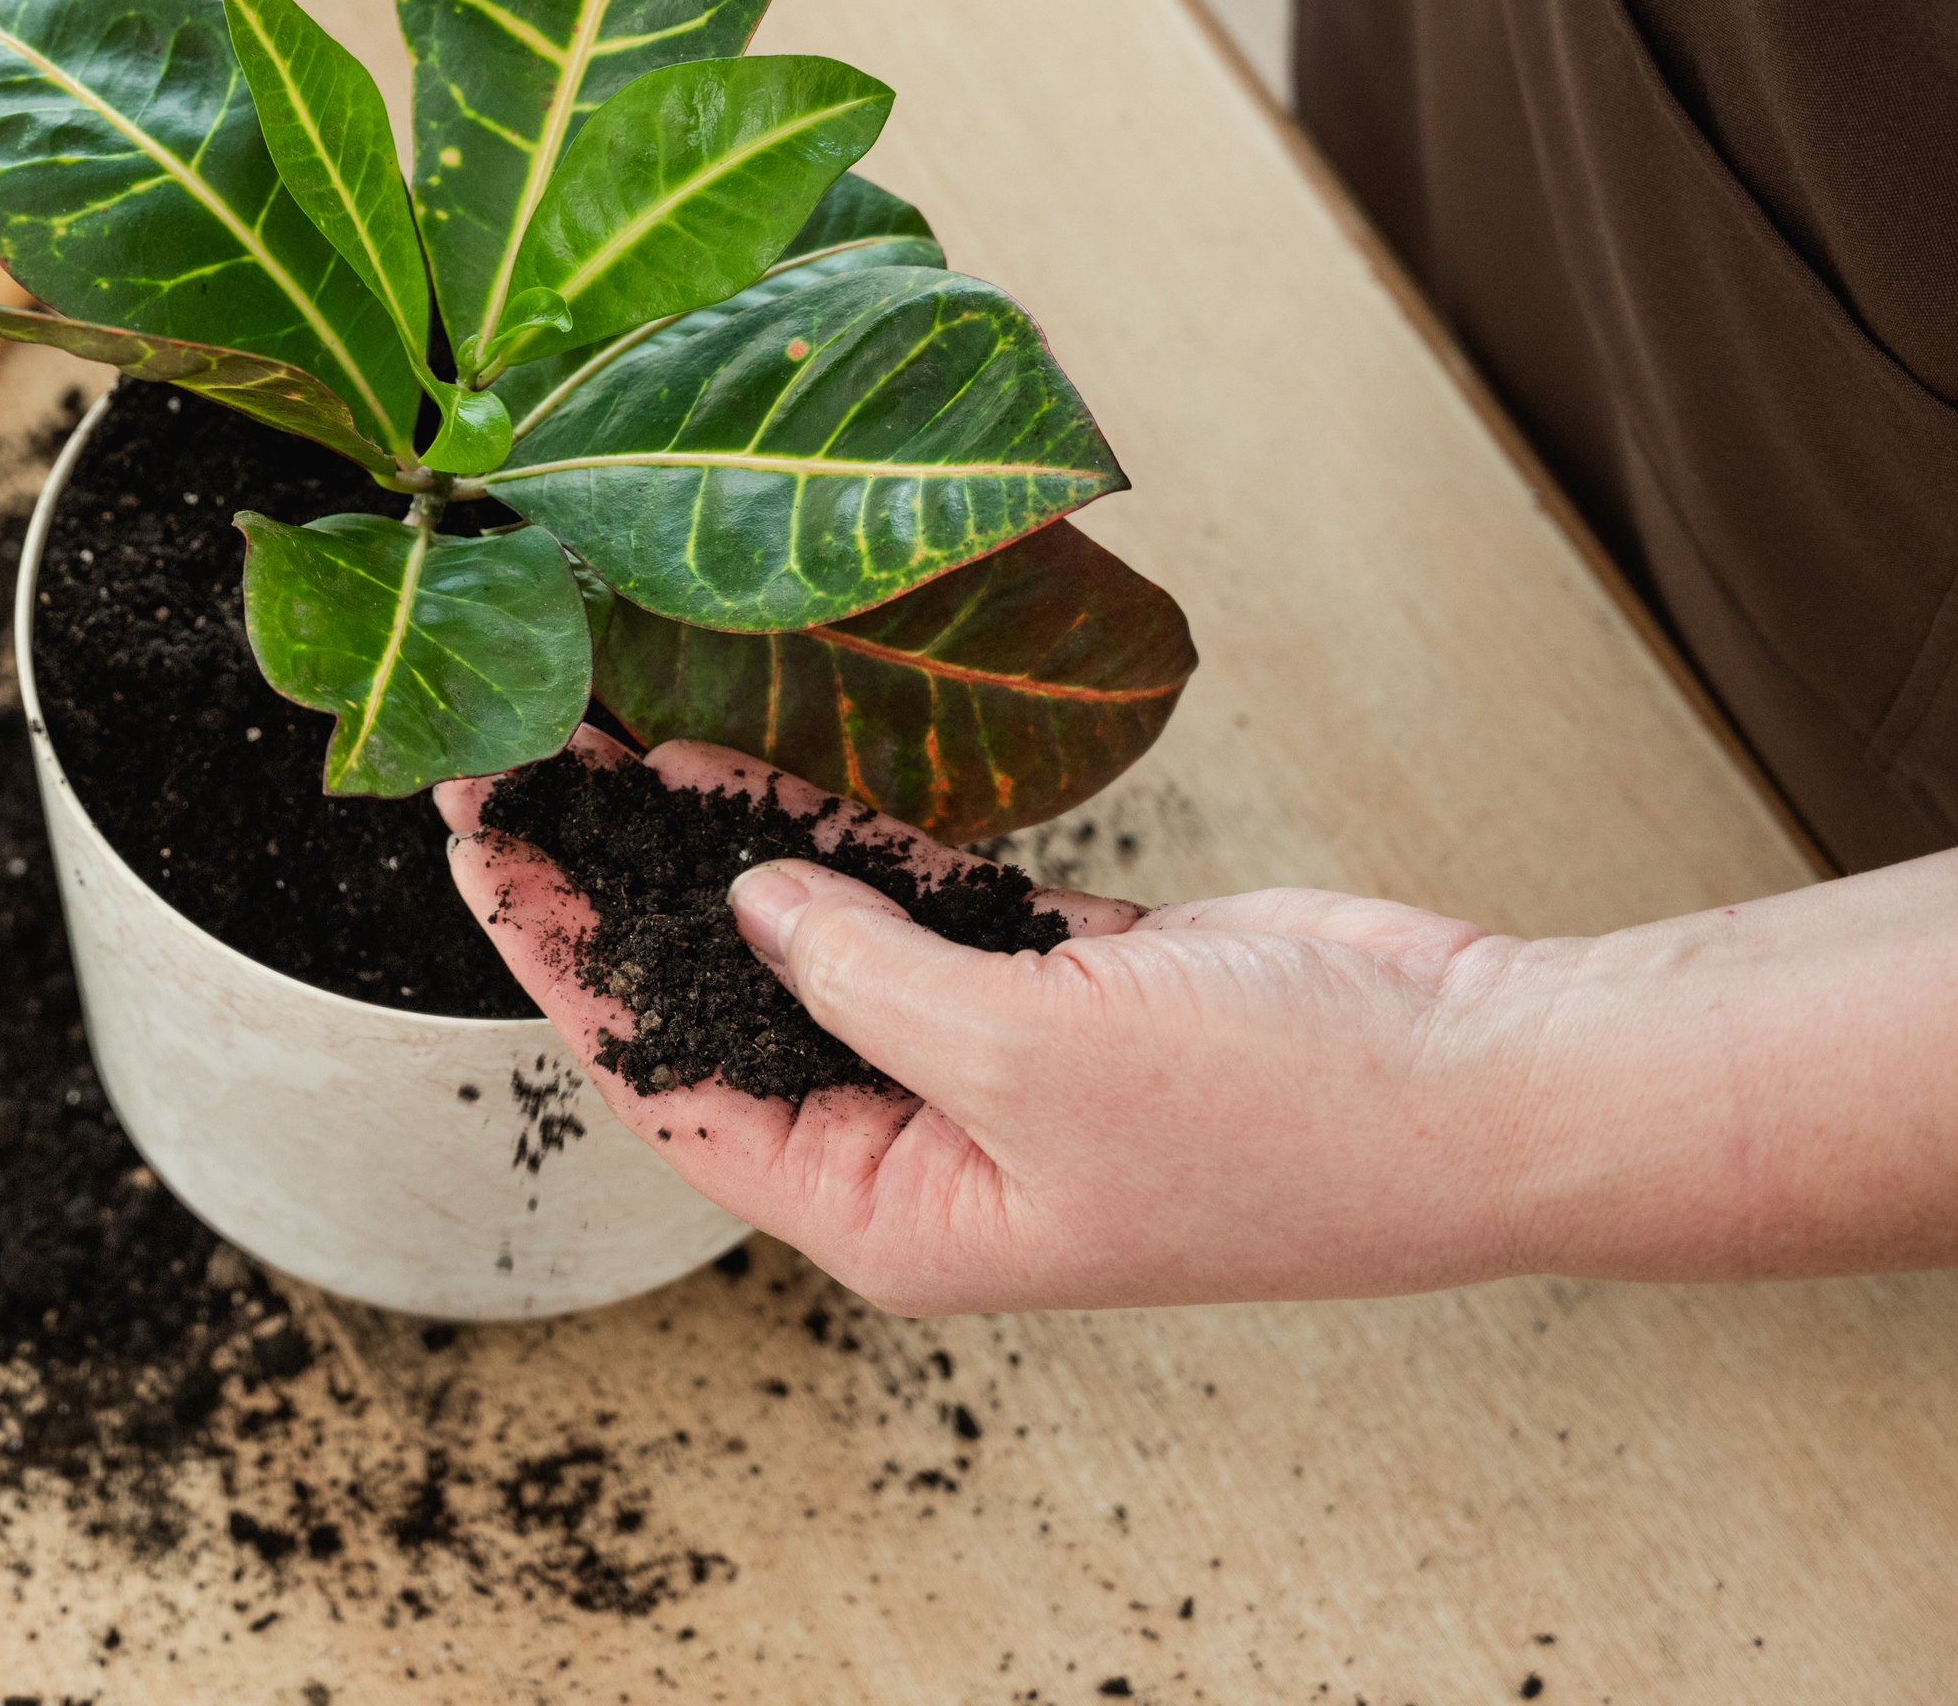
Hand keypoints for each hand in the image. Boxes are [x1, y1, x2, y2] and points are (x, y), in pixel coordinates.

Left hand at [435, 731, 1544, 1312]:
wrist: (1479, 1075)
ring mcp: (986, 1057)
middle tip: (504, 770)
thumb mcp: (1027, 1051)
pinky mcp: (1050, 977)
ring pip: (797, 939)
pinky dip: (820, 830)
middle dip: (607, 894)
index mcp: (894, 1219)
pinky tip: (728, 755)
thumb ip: (859, 975)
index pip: (666, 1089)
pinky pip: (897, 896)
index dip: (562, 969)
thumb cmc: (1283, 1118)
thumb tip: (742, 902)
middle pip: (711, 1006)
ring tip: (584, 738)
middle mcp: (920, 1147)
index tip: (479, 852)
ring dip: (702, 844)